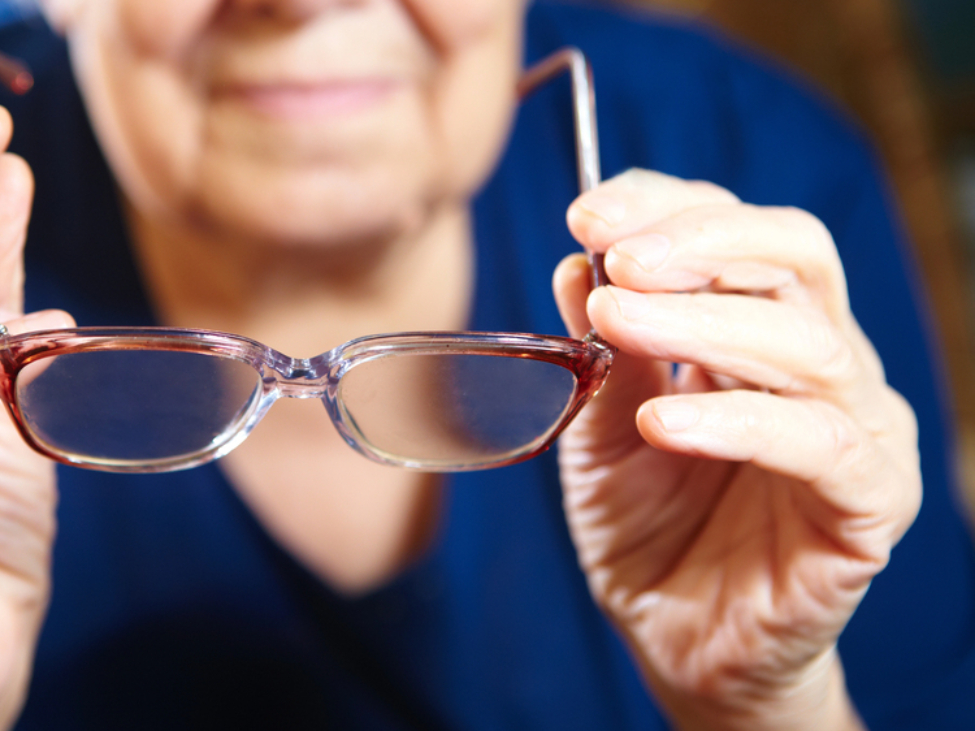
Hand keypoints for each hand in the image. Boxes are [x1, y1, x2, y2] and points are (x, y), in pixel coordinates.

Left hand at [553, 169, 920, 729]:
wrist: (678, 643)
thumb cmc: (648, 530)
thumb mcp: (600, 432)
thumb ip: (600, 354)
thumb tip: (578, 262)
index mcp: (758, 331)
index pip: (737, 232)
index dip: (667, 207)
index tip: (587, 213)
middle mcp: (819, 364)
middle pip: (794, 256)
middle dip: (699, 240)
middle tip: (617, 256)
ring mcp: (854, 429)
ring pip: (805, 341)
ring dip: (702, 319)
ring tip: (616, 320)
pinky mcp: (867, 503)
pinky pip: (818, 444)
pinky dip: (736, 421)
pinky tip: (663, 423)